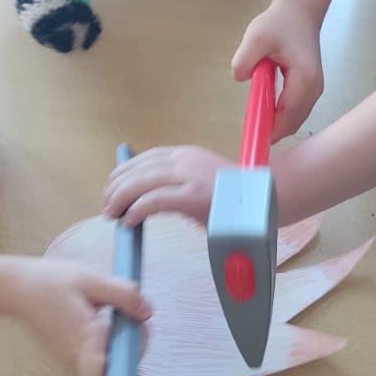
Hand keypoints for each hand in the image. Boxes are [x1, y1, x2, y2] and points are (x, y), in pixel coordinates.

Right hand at [5, 258, 149, 375]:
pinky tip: (97, 314)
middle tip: (127, 315)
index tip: (130, 342)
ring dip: (118, 340)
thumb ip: (123, 295)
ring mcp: (70, 357)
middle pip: (114, 370)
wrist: (16, 287)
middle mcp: (75, 356)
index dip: (121, 374)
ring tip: (108, 312)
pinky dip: (104, 337)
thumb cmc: (50, 282)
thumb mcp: (92, 280)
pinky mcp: (69, 352)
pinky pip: (96, 352)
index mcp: (83, 340)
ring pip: (107, 361)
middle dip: (129, 345)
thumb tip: (147, 313)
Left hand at [103, 147, 230, 228]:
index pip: (146, 158)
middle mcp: (185, 160)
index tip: (112, 188)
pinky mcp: (193, 196)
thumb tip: (147, 200)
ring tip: (112, 214)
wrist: (268, 199)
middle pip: (138, 168)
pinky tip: (130, 220)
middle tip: (107, 206)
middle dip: (116, 187)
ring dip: (120, 199)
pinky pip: (154, 200)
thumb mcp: (202, 182)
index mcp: (186, 154)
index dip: (123, 172)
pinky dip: (137, 210)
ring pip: (141, 182)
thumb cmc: (236, 199)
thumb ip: (178, 186)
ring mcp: (190, 176)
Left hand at [232, 0, 322, 139]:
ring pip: (295, 119)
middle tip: (250, 129)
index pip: (289, 114)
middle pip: (294, 122)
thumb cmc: (279, 23)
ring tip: (256, 118)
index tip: (252, 134)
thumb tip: (240, 78)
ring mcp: (314, 90)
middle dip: (273, 130)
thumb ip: (245, 58)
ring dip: (276, 124)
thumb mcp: (256, 36)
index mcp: (305, 78)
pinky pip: (295, 111)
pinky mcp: (310, 90)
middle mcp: (315, 88)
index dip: (271, 129)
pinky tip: (265, 109)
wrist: (299, 13)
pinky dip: (281, 116)